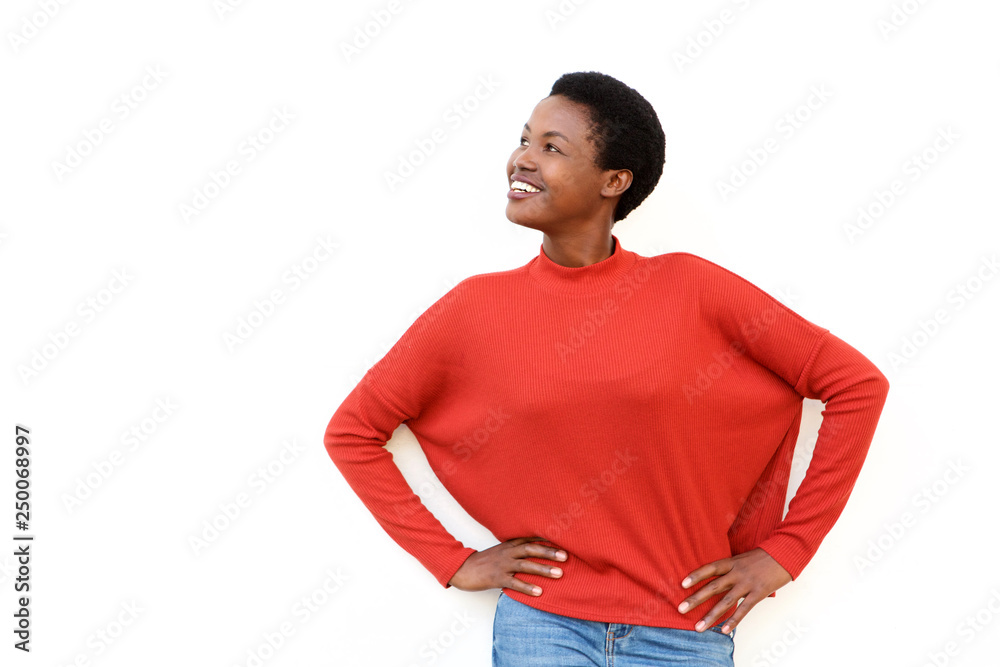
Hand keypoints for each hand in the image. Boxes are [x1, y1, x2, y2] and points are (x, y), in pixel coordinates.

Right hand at [447, 536, 566, 594]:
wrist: (463, 568)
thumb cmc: (486, 561)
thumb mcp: (502, 551)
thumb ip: (518, 549)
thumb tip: (538, 550)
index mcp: (510, 544)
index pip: (531, 539)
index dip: (547, 539)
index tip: (564, 539)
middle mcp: (508, 552)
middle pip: (531, 549)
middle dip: (549, 552)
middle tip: (566, 556)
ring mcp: (502, 565)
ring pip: (526, 565)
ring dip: (543, 569)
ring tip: (559, 574)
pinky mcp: (496, 578)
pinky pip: (514, 583)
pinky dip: (527, 587)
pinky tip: (539, 592)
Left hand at [677, 547, 791, 633]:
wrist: (785, 554)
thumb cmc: (762, 557)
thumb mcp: (742, 558)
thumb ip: (730, 568)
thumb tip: (717, 578)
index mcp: (731, 562)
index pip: (709, 568)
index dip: (695, 575)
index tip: (681, 584)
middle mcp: (737, 573)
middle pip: (713, 587)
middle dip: (695, 599)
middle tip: (680, 609)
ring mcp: (747, 584)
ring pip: (725, 602)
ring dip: (710, 616)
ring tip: (698, 627)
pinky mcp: (758, 593)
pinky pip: (744, 610)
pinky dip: (733, 621)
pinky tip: (724, 630)